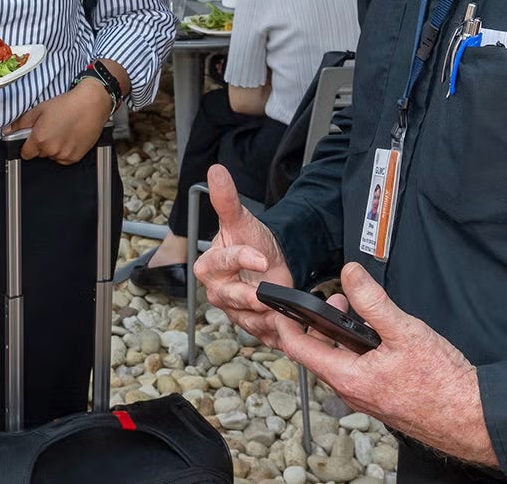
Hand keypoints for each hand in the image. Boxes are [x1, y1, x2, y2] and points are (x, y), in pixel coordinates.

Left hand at [4, 81, 111, 163]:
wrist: (90, 104)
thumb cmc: (66, 104)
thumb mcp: (39, 109)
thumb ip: (20, 123)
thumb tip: (7, 130)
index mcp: (39, 139)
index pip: (25, 154)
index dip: (28, 146)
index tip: (32, 139)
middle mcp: (51, 150)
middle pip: (40, 154)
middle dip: (42, 144)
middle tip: (51, 129)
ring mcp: (64, 155)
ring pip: (53, 156)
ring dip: (54, 148)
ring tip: (62, 132)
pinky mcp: (76, 157)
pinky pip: (65, 158)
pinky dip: (66, 151)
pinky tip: (70, 137)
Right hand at [191, 164, 296, 343]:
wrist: (268, 262)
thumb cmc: (251, 241)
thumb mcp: (242, 221)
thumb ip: (226, 199)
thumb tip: (216, 171)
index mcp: (209, 267)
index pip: (220, 264)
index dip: (240, 260)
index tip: (259, 256)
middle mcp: (219, 293)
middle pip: (232, 298)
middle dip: (251, 297)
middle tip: (267, 295)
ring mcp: (236, 313)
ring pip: (250, 320)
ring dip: (270, 318)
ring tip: (288, 311)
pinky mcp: (255, 327)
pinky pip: (268, 335)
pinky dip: (284, 333)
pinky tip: (297, 326)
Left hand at [281, 263, 494, 465]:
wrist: (470, 417)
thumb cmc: (441, 383)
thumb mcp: (405, 332)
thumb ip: (374, 301)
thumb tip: (351, 273)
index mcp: (348, 377)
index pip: (299, 348)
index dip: (286, 323)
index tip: (281, 304)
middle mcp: (351, 392)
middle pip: (318, 354)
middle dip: (320, 323)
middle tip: (339, 299)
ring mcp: (365, 398)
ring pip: (339, 362)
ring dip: (341, 336)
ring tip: (359, 312)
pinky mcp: (380, 399)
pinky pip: (356, 372)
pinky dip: (357, 350)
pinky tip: (378, 338)